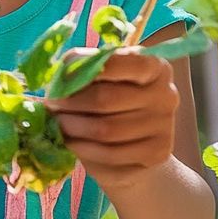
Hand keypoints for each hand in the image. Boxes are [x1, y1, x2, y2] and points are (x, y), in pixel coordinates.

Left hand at [45, 47, 178, 190]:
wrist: (130, 142)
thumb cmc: (108, 97)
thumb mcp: (96, 76)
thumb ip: (80, 68)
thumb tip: (60, 79)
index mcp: (154, 67)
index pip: (122, 62)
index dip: (86, 71)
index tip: (61, 81)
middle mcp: (166, 95)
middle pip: (106, 99)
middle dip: (70, 103)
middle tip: (51, 106)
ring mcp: (164, 127)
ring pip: (106, 130)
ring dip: (72, 128)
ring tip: (59, 124)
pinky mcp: (156, 155)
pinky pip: (110, 154)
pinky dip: (83, 149)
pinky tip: (73, 143)